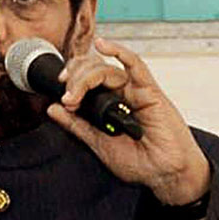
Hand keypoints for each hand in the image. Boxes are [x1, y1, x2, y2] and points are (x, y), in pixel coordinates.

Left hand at [48, 38, 209, 205]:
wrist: (165, 174)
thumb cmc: (140, 162)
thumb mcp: (99, 145)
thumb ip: (77, 126)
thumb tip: (53, 109)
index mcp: (108, 105)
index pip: (85, 79)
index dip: (69, 80)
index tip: (60, 97)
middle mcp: (120, 94)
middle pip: (92, 70)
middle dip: (74, 80)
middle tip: (68, 100)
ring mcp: (134, 91)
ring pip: (105, 69)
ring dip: (85, 77)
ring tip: (75, 95)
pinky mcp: (149, 91)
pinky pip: (135, 64)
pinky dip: (119, 51)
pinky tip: (103, 45)